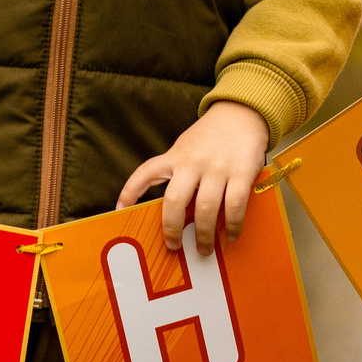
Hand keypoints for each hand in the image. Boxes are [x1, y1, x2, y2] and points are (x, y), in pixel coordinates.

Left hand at [116, 100, 271, 253]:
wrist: (241, 112)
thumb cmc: (211, 136)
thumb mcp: (186, 148)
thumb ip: (178, 171)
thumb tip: (174, 209)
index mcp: (175, 156)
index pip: (146, 172)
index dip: (130, 190)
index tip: (120, 208)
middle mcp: (192, 162)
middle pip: (174, 200)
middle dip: (172, 228)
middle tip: (174, 246)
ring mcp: (217, 167)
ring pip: (205, 207)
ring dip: (203, 234)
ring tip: (204, 249)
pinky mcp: (242, 170)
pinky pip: (234, 204)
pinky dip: (232, 224)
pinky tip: (231, 235)